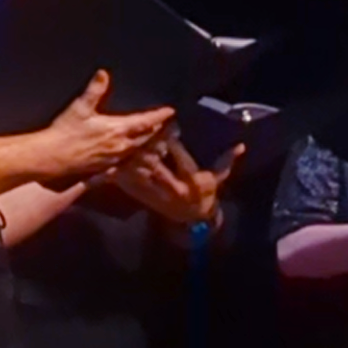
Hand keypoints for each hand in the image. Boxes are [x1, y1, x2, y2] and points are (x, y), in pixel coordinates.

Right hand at [28, 71, 173, 182]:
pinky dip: (135, 156)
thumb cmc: (65, 131)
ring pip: (139, 150)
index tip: (170, 111)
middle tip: (168, 125)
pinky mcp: (106, 166)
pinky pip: (127, 160)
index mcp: (117, 129)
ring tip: (155, 139)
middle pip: (146, 138)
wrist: (52, 156)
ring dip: (148, 144)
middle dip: (158, 131)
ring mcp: (115, 158)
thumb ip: (94, 91)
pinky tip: (134, 155)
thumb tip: (103, 74)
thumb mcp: (79, 108)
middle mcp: (120, 145)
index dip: (159, 116)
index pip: (145, 121)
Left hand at [103, 134, 241, 228]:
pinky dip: (118, 175)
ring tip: (121, 143)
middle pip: (157, 166)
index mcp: (191, 180)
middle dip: (147, 149)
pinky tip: (106, 165)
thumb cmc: (206, 193)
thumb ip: (227, 161)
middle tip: (138, 133)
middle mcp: (172, 187)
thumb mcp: (218, 178)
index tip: (169, 129)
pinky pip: (129, 185)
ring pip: (140, 174)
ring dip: (130, 159)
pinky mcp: (142, 197)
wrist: (192, 218)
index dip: (175, 146)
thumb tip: (241, 146)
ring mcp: (156, 193)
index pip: (183, 160)